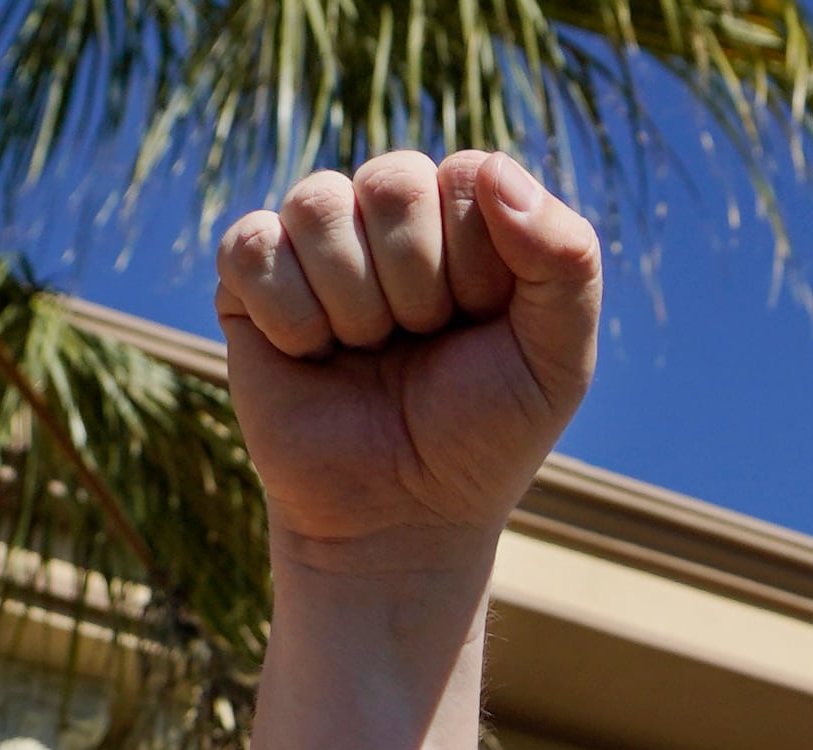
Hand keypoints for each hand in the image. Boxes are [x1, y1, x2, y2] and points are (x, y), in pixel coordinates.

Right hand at [215, 152, 601, 561]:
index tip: (480, 325)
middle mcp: (385, 214)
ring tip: (368, 354)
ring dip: (357, 307)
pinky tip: (313, 357)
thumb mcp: (558, 359)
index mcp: (464, 215)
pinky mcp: (246, 281)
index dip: (478, 265)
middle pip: (393, 182)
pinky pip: (254, 248)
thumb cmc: (482, 437)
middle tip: (421, 345)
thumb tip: (493, 169)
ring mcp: (313, 243)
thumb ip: (566, 260)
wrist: (402, 518)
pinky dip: (292, 319)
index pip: (467, 176)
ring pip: (320, 206)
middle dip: (419, 287)